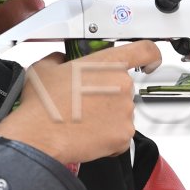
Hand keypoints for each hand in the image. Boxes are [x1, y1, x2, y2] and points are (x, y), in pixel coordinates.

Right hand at [0, 40, 161, 164]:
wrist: (39, 136)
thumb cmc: (43, 105)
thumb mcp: (44, 69)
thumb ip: (59, 59)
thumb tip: (60, 61)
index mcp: (106, 64)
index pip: (145, 51)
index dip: (150, 56)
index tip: (150, 63)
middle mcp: (121, 84)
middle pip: (124, 88)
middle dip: (108, 96)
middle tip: (86, 104)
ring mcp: (125, 111)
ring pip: (122, 113)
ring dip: (108, 117)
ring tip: (83, 121)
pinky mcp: (124, 135)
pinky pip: (121, 136)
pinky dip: (108, 138)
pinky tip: (89, 135)